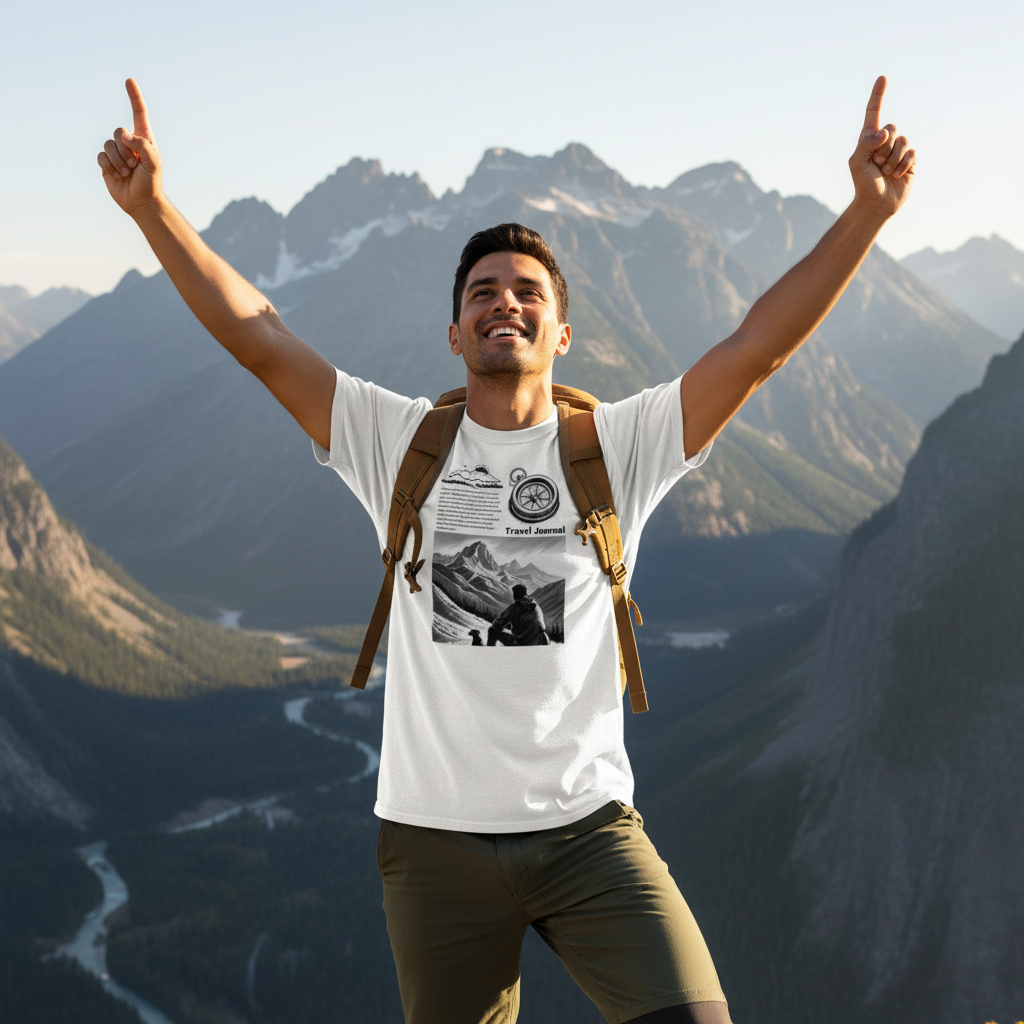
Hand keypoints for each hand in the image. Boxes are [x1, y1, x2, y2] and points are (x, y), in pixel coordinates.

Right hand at [97, 79, 162, 215]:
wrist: (141, 203)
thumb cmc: (152, 183)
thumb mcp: (154, 164)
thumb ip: (143, 146)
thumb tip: (126, 134)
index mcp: (144, 139)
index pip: (139, 113)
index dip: (134, 97)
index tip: (129, 80)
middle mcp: (129, 142)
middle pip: (118, 132)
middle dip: (125, 149)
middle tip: (135, 165)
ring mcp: (117, 152)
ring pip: (107, 144)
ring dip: (118, 161)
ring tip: (128, 173)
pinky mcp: (106, 163)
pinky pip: (100, 156)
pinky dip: (108, 166)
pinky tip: (117, 175)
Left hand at [848, 76, 916, 218]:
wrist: (876, 204)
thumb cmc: (863, 183)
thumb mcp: (857, 163)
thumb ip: (866, 144)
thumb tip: (884, 132)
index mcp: (868, 138)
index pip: (873, 112)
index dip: (878, 95)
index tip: (883, 77)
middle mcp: (884, 141)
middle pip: (891, 128)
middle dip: (883, 147)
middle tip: (876, 163)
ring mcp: (898, 150)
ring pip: (903, 141)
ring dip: (893, 158)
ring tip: (885, 171)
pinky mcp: (910, 160)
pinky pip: (912, 152)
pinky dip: (903, 164)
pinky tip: (897, 174)